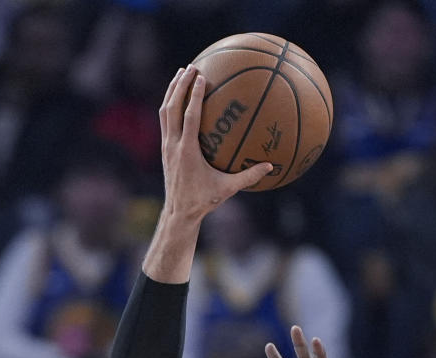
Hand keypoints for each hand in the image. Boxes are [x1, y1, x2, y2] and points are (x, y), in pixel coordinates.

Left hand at [158, 67, 273, 224]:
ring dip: (172, 91)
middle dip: (180, 85)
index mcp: (187, 151)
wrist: (179, 213)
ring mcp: (166, 146)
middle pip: (172, 108)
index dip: (194, 96)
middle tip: (191, 67)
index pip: (189, 117)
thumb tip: (271, 167)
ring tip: (180, 74)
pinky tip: (178, 96)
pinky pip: (165, 120)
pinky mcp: (164, 149)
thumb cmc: (203, 201)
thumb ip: (248, 176)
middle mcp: (173, 145)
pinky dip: (170, 104)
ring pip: (164, 111)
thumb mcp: (227, 189)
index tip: (200, 77)